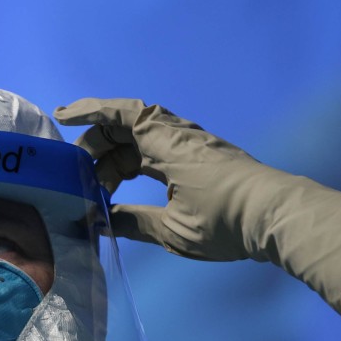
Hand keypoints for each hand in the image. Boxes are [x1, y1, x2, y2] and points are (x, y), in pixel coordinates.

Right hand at [54, 98, 340, 313]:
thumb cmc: (224, 221)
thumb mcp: (172, 229)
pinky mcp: (204, 162)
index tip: (61, 117)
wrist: (279, 218)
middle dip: (98, 145)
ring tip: (99, 188)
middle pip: (129, 126)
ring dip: (118, 158)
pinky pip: (159, 152)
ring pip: (144, 140)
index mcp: (168, 144)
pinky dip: (137, 164)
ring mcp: (194, 148)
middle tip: (78, 175)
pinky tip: (128, 187)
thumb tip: (99, 221)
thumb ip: (131, 222)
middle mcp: (180, 137)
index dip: (89, 111)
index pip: (122, 114)